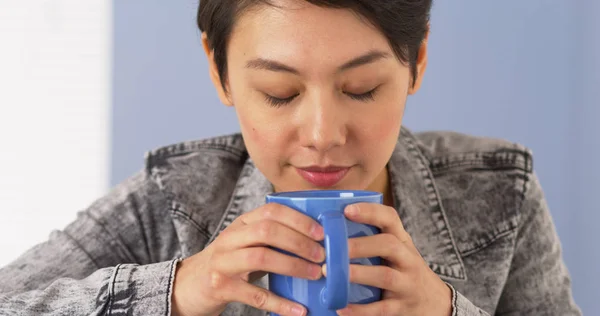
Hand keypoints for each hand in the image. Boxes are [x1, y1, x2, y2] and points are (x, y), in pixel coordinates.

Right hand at [171, 203, 325, 315]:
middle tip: (321, 255)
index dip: (298, 219)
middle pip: (267, 231)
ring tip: (314, 274)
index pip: (271, 211)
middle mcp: (230, 238)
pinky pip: (254, 295)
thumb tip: (315, 241)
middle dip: (298, 242)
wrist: (187, 285)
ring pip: (260, 257)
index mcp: (241, 224)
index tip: (320, 233)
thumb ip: (272, 238)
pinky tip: (297, 310)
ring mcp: (223, 262)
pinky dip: (279, 303)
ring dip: (292, 265)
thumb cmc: (228, 263)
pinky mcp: (220, 287)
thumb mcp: (246, 243)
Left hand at [324, 203, 451, 315]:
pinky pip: (380, 309)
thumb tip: (330, 229)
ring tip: (331, 272)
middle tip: (334, 247)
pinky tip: (340, 306)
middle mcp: (407, 259)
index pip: (390, 218)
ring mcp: (407, 284)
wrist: (435, 302)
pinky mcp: (401, 308)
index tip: (347, 210)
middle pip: (388, 245)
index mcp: (402, 241)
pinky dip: (359, 309)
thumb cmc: (404, 270)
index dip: (370, 212)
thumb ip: (372, 239)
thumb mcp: (397, 251)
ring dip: (358, 273)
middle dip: (360, 245)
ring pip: (385, 276)